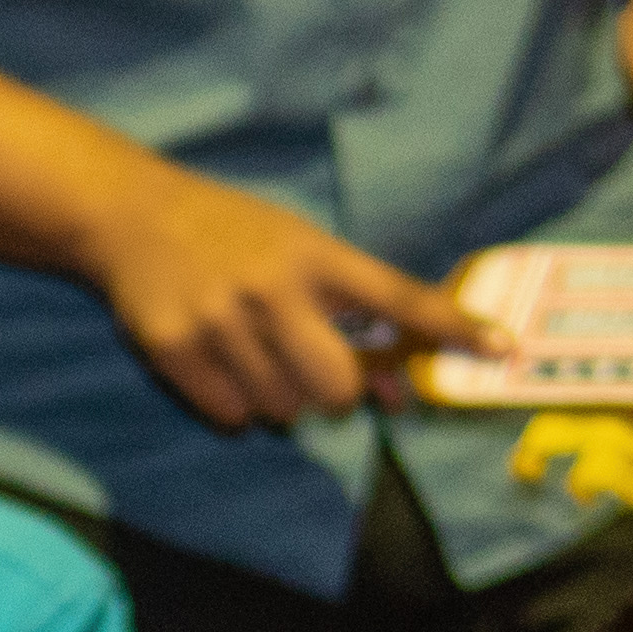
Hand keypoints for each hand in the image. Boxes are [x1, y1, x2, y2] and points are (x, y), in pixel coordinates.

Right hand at [68, 152, 476, 431]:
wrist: (130, 215)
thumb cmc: (230, 235)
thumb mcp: (294, 250)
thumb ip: (346, 314)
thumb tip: (396, 392)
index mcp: (312, 255)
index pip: (398, 297)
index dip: (451, 327)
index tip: (501, 348)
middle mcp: (272, 286)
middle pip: (336, 387)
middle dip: (335, 396)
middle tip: (315, 372)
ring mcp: (221, 320)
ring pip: (282, 409)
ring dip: (278, 399)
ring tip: (251, 352)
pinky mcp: (175, 349)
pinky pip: (231, 416)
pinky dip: (233, 405)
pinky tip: (219, 364)